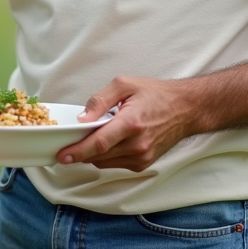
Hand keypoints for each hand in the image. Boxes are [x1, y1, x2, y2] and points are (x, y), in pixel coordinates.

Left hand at [58, 76, 195, 171]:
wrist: (185, 109)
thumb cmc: (155, 94)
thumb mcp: (124, 84)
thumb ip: (100, 100)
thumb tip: (82, 119)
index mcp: (132, 122)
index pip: (100, 143)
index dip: (78, 151)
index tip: (62, 155)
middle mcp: (138, 144)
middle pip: (99, 155)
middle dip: (80, 152)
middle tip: (67, 144)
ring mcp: (142, 157)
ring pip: (105, 162)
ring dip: (92, 154)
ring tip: (93, 137)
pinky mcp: (143, 164)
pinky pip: (116, 164)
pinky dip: (106, 156)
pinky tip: (109, 142)